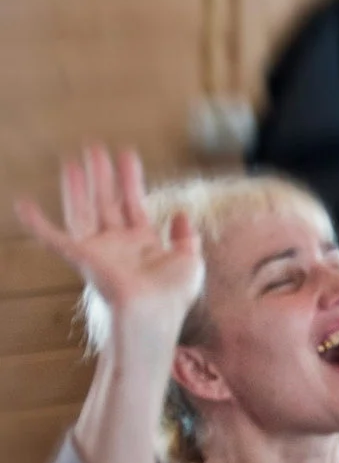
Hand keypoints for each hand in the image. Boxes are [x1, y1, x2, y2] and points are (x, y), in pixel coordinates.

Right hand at [14, 145, 202, 347]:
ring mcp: (98, 250)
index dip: (130, 179)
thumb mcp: (190, 262)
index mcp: (143, 243)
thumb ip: (187, 237)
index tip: (126, 154)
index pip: (133, 203)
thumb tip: (182, 213)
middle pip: (105, 201)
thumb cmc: (172, 297)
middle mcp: (117, 244)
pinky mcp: (81, 258)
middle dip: (101, 175)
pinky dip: (37, 223)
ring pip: (83, 210)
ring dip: (78, 186)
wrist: (154, 315)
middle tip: (95, 147)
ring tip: (74, 159)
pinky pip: (53, 238)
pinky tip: (23, 204)